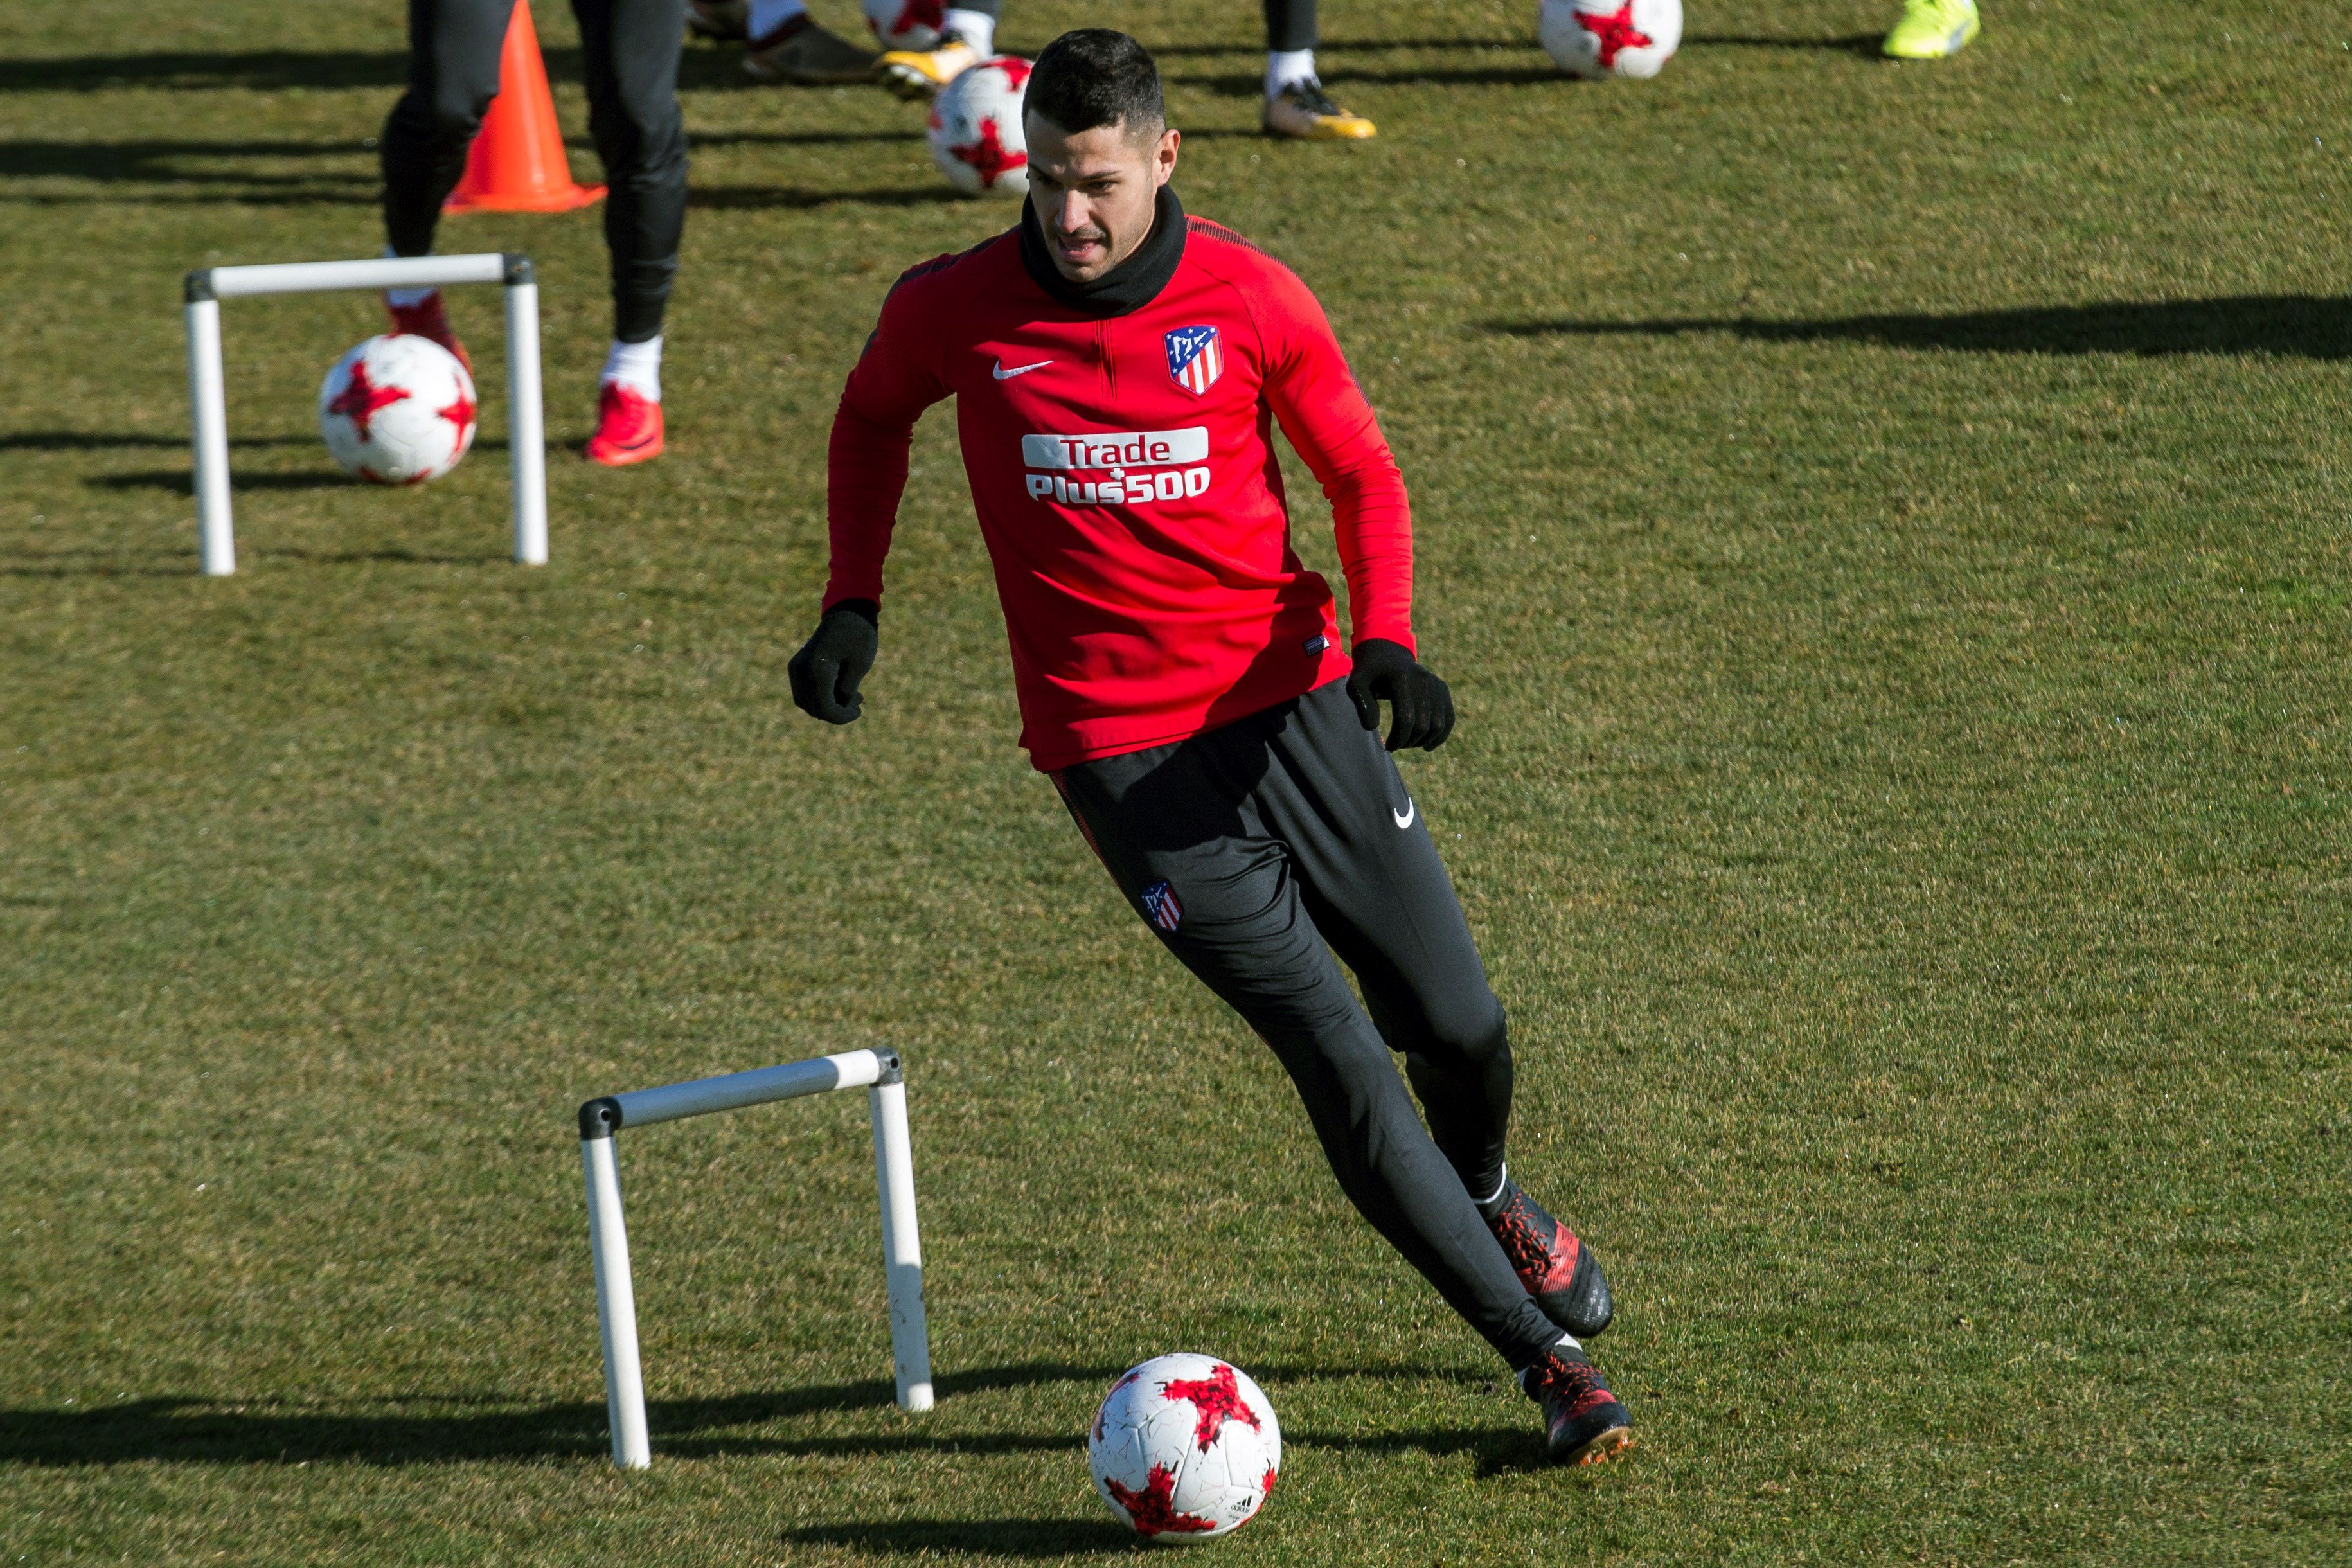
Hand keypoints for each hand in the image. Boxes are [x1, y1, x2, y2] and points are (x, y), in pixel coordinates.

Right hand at [788, 600, 878, 723]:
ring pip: (807, 702)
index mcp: (816, 671)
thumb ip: (847, 692)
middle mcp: (800, 671)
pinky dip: (820, 696)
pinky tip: (840, 690)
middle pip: (814, 708)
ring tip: (853, 697)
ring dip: (828, 705)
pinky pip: (805, 691)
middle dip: (836, 712)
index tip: (858, 712)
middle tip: (858, 701)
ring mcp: (796, 668)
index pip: (824, 708)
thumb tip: (838, 709)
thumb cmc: (858, 637)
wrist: (847, 612)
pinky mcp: (797, 666)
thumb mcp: (858, 667)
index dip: (841, 717)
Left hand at [1345, 637, 1454, 750]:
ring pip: (1438, 725)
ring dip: (1422, 741)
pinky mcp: (1442, 689)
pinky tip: (1426, 745)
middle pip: (1422, 725)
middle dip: (1408, 742)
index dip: (1398, 739)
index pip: (1406, 719)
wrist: (1386, 652)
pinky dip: (1440, 735)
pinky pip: (1448, 718)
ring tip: (1407, 743)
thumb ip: (1361, 703)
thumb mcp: (1356, 683)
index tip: (1387, 746)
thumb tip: (1372, 727)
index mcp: (1402, 678)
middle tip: (1395, 745)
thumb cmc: (1369, 672)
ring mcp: (1435, 684)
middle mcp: (1423, 680)